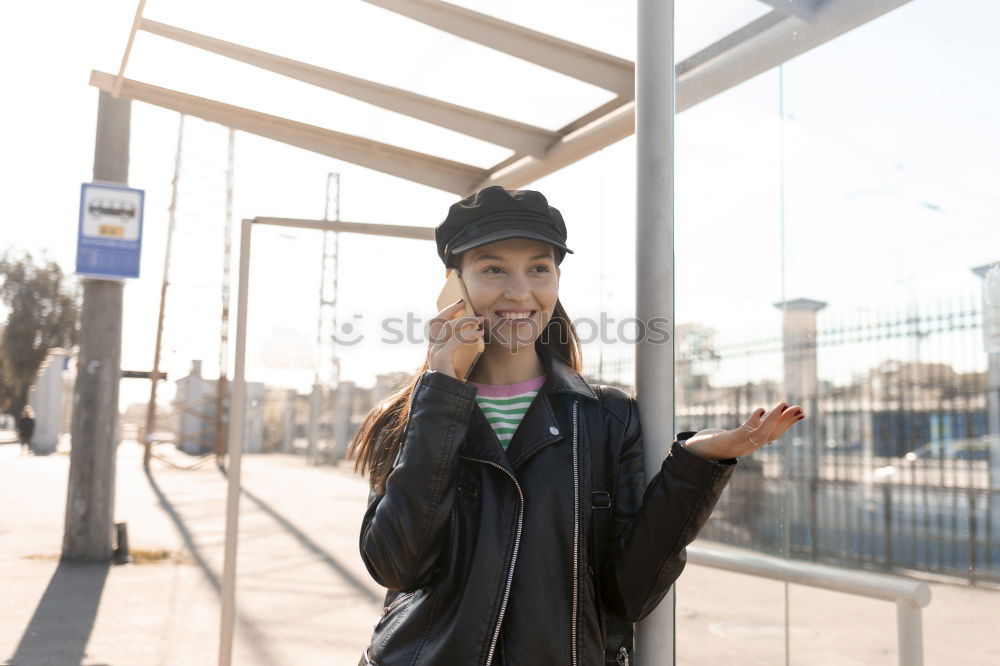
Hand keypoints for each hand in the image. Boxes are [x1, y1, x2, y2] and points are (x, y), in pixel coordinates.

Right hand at [426, 298, 485, 379]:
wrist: (445, 396)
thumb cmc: (453, 379)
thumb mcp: (455, 361)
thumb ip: (458, 349)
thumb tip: (475, 333)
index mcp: (434, 346)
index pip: (435, 323)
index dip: (446, 311)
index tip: (459, 303)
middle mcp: (432, 347)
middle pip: (437, 320)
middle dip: (450, 309)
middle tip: (464, 302)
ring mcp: (435, 352)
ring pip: (447, 328)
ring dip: (464, 321)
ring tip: (478, 320)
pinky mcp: (442, 358)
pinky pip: (455, 340)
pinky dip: (468, 334)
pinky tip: (479, 334)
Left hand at [682, 401, 804, 460]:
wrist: (695, 451)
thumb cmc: (715, 441)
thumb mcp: (735, 432)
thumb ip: (749, 427)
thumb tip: (764, 416)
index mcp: (751, 445)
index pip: (774, 435)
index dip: (788, 425)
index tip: (801, 413)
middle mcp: (747, 447)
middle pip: (771, 435)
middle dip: (785, 422)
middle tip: (799, 408)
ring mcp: (738, 446)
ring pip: (761, 435)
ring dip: (773, 421)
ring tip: (782, 405)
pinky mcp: (727, 442)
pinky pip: (744, 433)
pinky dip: (754, 422)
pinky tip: (760, 410)